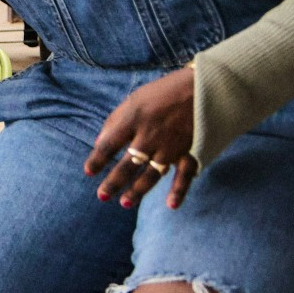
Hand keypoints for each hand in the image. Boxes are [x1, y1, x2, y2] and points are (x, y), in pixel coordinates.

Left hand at [84, 68, 198, 209]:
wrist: (205, 87)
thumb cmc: (164, 92)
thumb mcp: (134, 99)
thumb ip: (115, 121)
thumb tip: (98, 142)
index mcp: (133, 119)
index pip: (109, 144)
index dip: (97, 160)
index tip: (88, 172)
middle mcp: (150, 135)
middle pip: (128, 164)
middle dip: (113, 182)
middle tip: (102, 196)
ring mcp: (171, 146)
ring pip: (151, 174)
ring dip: (138, 191)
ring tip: (124, 203)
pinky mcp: (191, 151)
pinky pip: (185, 175)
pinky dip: (179, 191)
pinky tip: (171, 205)